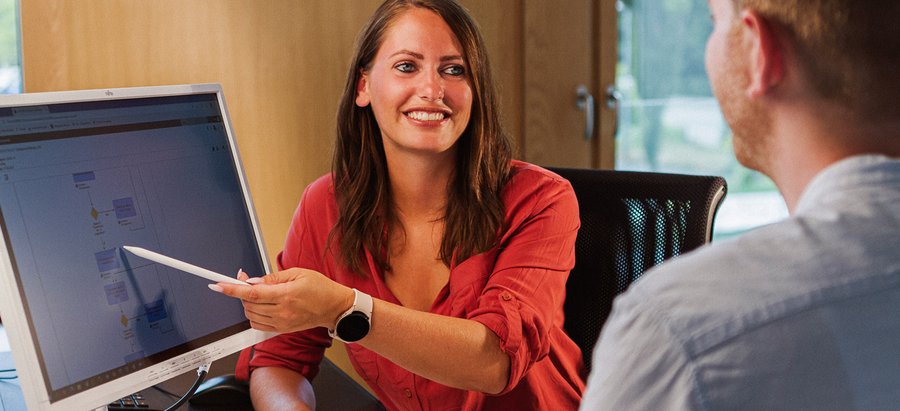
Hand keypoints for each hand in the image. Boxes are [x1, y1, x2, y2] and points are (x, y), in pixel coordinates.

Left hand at [213, 268, 353, 333]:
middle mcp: (282, 311)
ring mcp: (282, 322)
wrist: (334, 307)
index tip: (219, 285)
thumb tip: (253, 281)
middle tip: (245, 281)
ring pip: (251, 314)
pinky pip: (258, 324)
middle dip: (241, 292)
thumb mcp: (298, 273)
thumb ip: (273, 277)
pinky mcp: (282, 329)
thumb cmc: (320, 287)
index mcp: (286, 295)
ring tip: (258, 293)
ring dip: (248, 303)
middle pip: (249, 304)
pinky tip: (261, 306)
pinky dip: (254, 315)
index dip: (233, 289)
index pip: (252, 293)